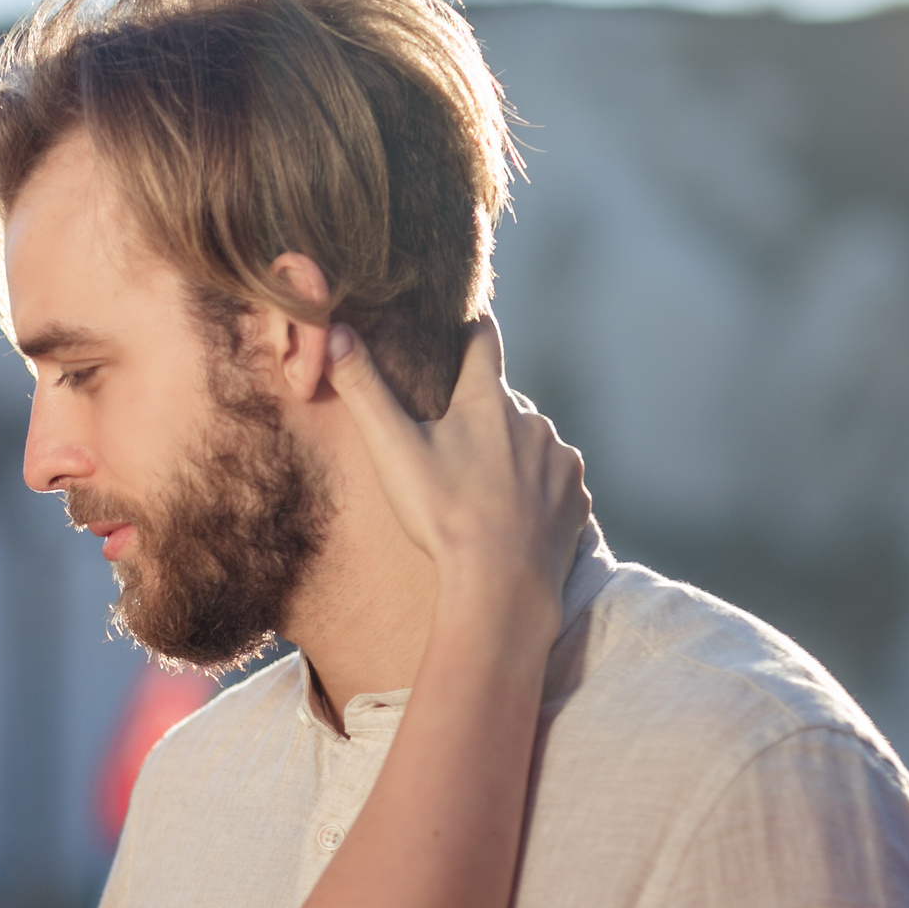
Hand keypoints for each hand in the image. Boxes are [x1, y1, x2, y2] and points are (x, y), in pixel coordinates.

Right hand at [328, 314, 588, 605]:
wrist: (502, 585)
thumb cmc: (443, 514)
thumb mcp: (392, 448)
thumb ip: (362, 388)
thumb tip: (332, 331)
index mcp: (488, 400)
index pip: (482, 339)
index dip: (469, 327)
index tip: (461, 322)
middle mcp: (532, 419)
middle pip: (504, 402)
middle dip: (482, 415)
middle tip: (451, 447)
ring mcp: (560, 459)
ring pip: (531, 444)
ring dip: (510, 457)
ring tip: (480, 494)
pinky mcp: (576, 498)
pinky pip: (555, 484)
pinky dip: (536, 493)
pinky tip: (511, 519)